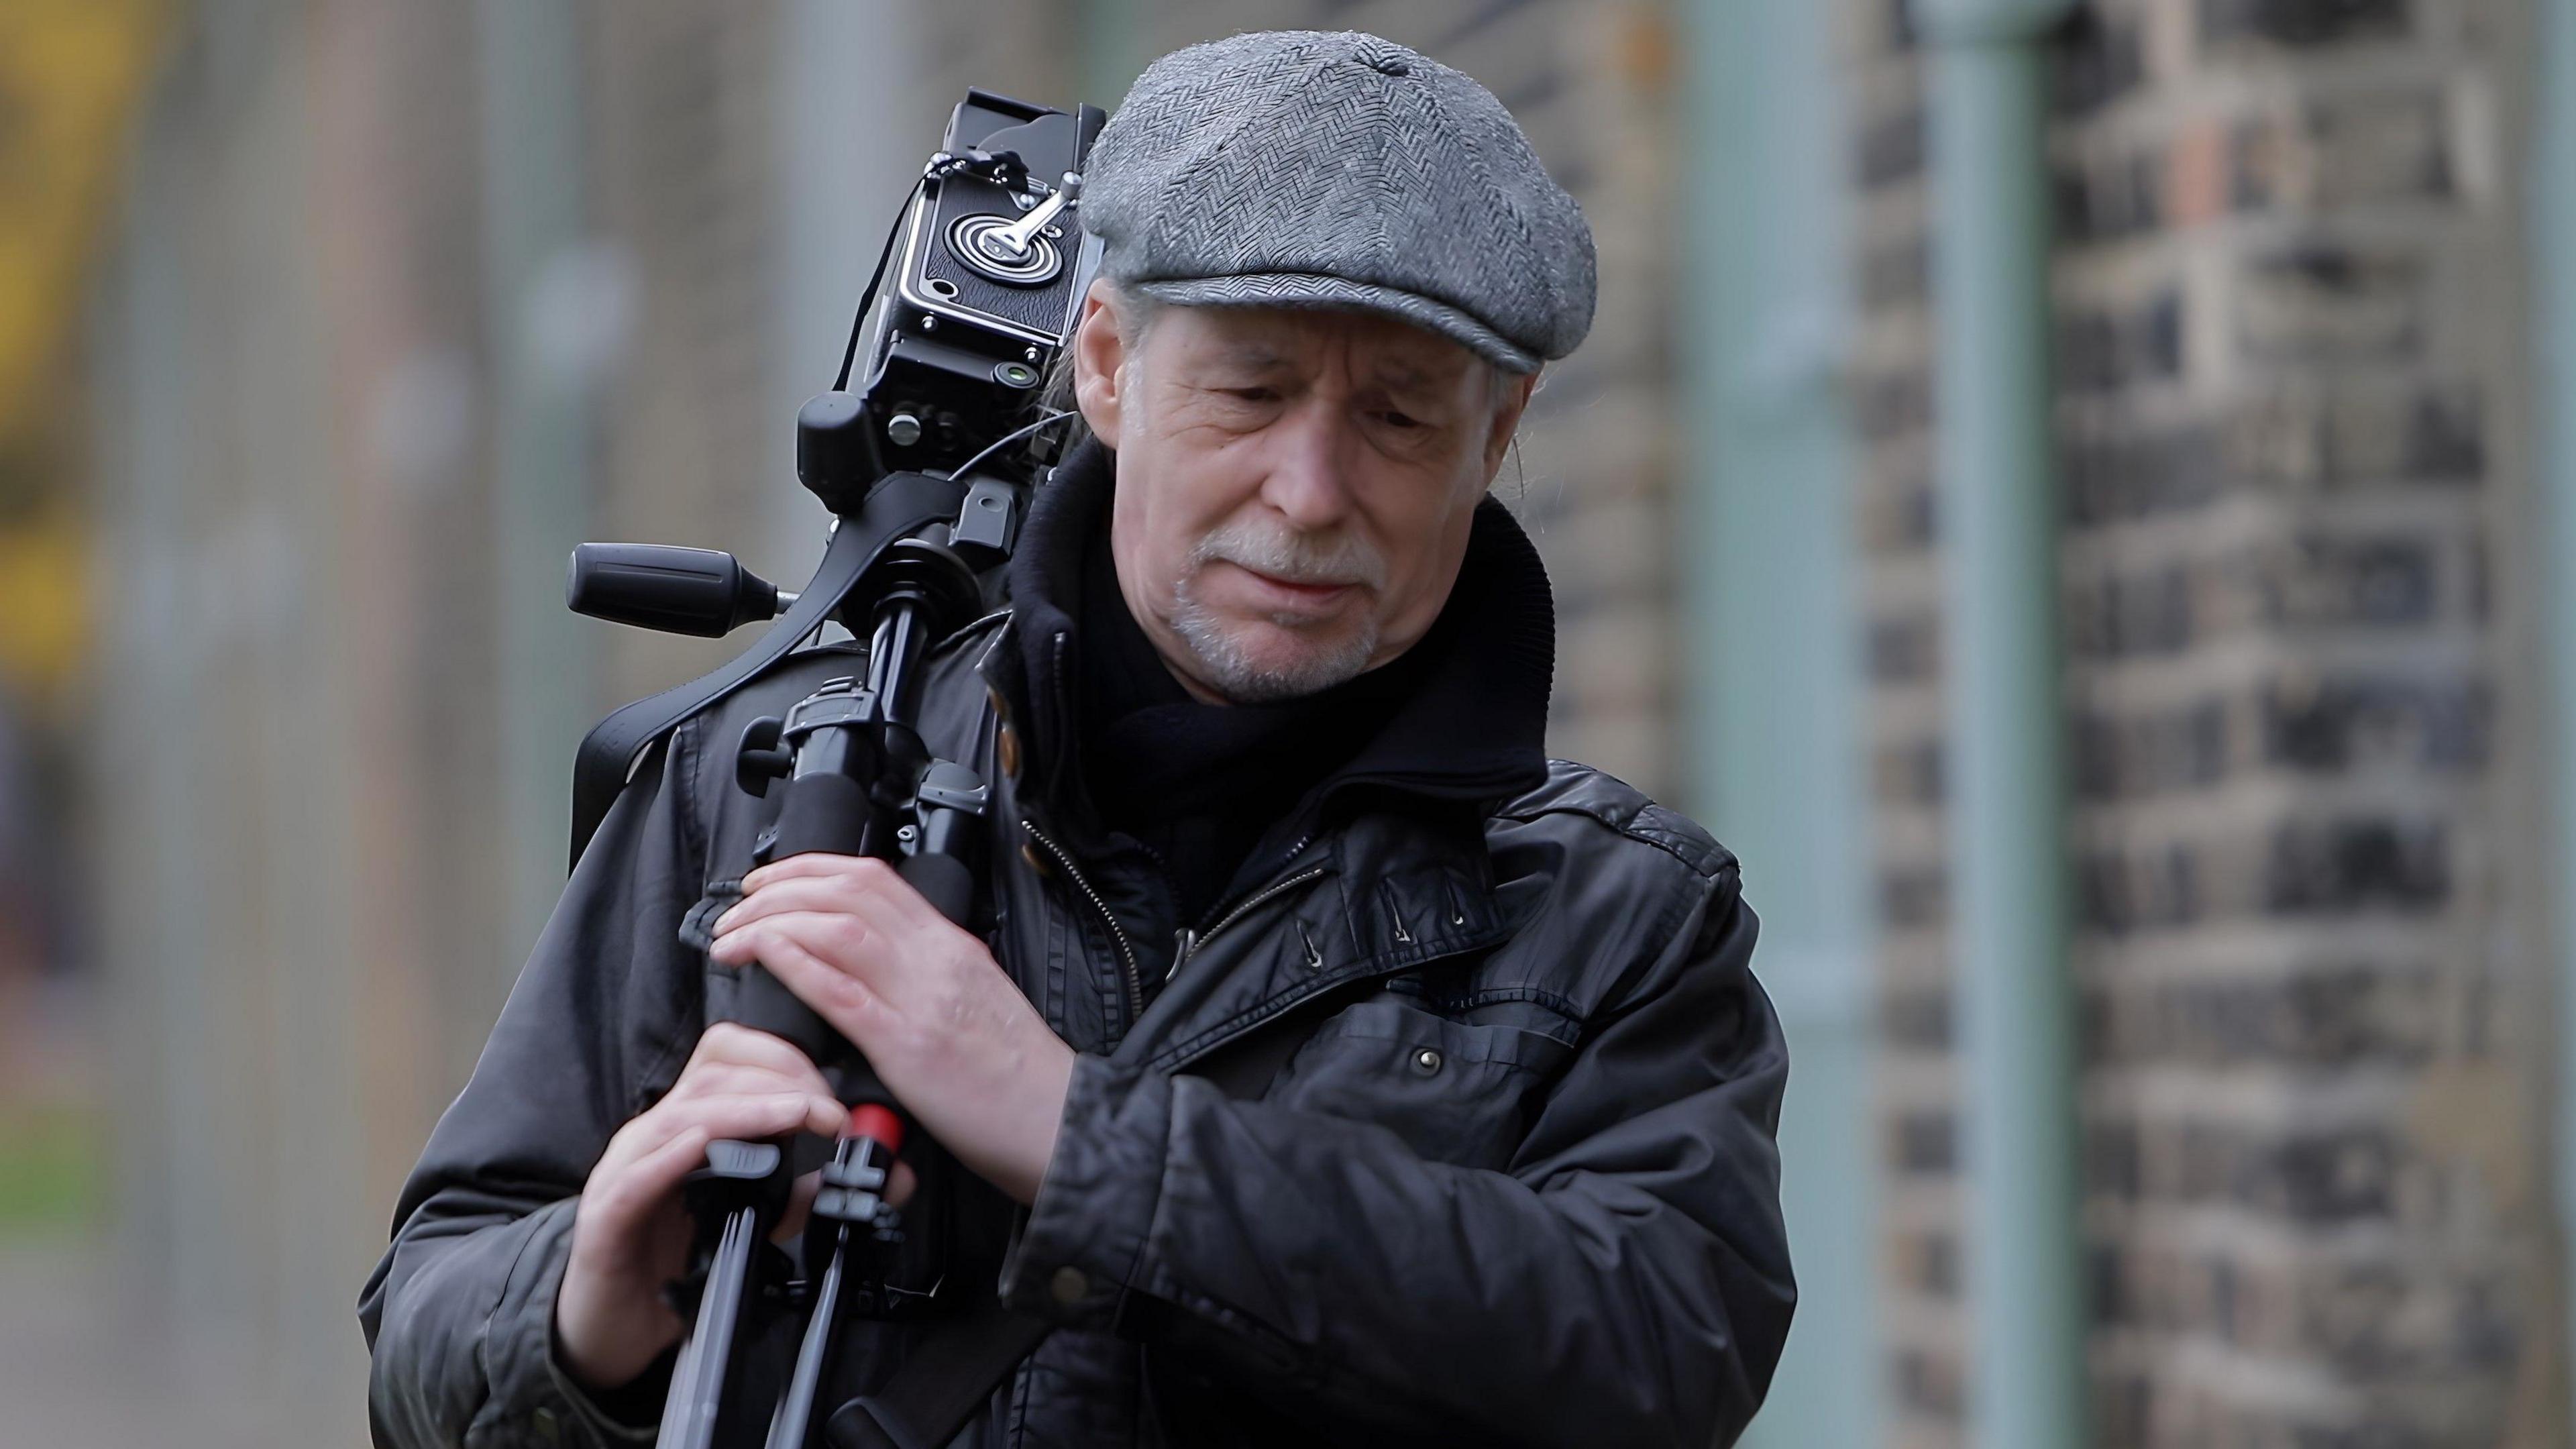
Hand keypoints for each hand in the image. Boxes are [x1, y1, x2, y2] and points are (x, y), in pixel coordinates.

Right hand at [554, 1023, 843, 1391]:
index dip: (783, 1058)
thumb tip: (890, 1174)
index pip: (728, 1055)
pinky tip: (707, 1146)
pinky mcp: (608, 1213)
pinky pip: (636, 1174)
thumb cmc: (680, 1259)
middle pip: (713, 1073)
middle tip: (828, 1113)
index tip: (833, 1093)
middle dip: (780, 1081)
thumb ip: (816, 1192)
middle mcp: (657, 1133)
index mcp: (691, 1121)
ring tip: (797, 1115)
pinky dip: (674, 1155)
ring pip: (682, 1113)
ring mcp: (627, 1168)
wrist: (614, 1324)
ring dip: (746, 1109)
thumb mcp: (761, 1218)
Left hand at [709, 853, 1076, 1205]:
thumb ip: (930, 977)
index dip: (812, 868)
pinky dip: (794, 963)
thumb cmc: (1016, 1074)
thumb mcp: (975, 1001)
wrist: (1056, 1121)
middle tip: (738, 905)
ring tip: (733, 937)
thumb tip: (880, 969)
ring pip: (837, 928)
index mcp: (952, 947)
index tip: (773, 881)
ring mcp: (921, 999)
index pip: (876, 879)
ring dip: (772, 923)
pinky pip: (841, 991)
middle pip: (848, 891)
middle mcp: (936, 960)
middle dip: (781, 888)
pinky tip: (762, 955)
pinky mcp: (907, 1047)